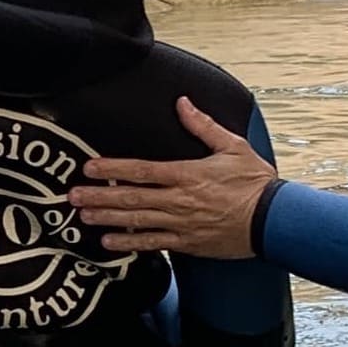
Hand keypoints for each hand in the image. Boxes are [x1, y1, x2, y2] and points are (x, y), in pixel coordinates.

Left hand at [74, 98, 274, 260]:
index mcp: (187, 174)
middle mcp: (179, 200)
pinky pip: (153, 244)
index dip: (112, 169)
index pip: (141, 170)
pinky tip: (110, 243)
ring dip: (107, 219)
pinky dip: (130, 244)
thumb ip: (203, 126)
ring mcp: (182, 224)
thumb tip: (183, 103)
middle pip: (131, 198)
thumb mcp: (232, 147)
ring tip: (83, 217)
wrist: (275, 220)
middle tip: (72, 197)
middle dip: (99, 196)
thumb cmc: (256, 183)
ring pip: (136, 221)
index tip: (89, 168)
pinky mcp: (188, 243)